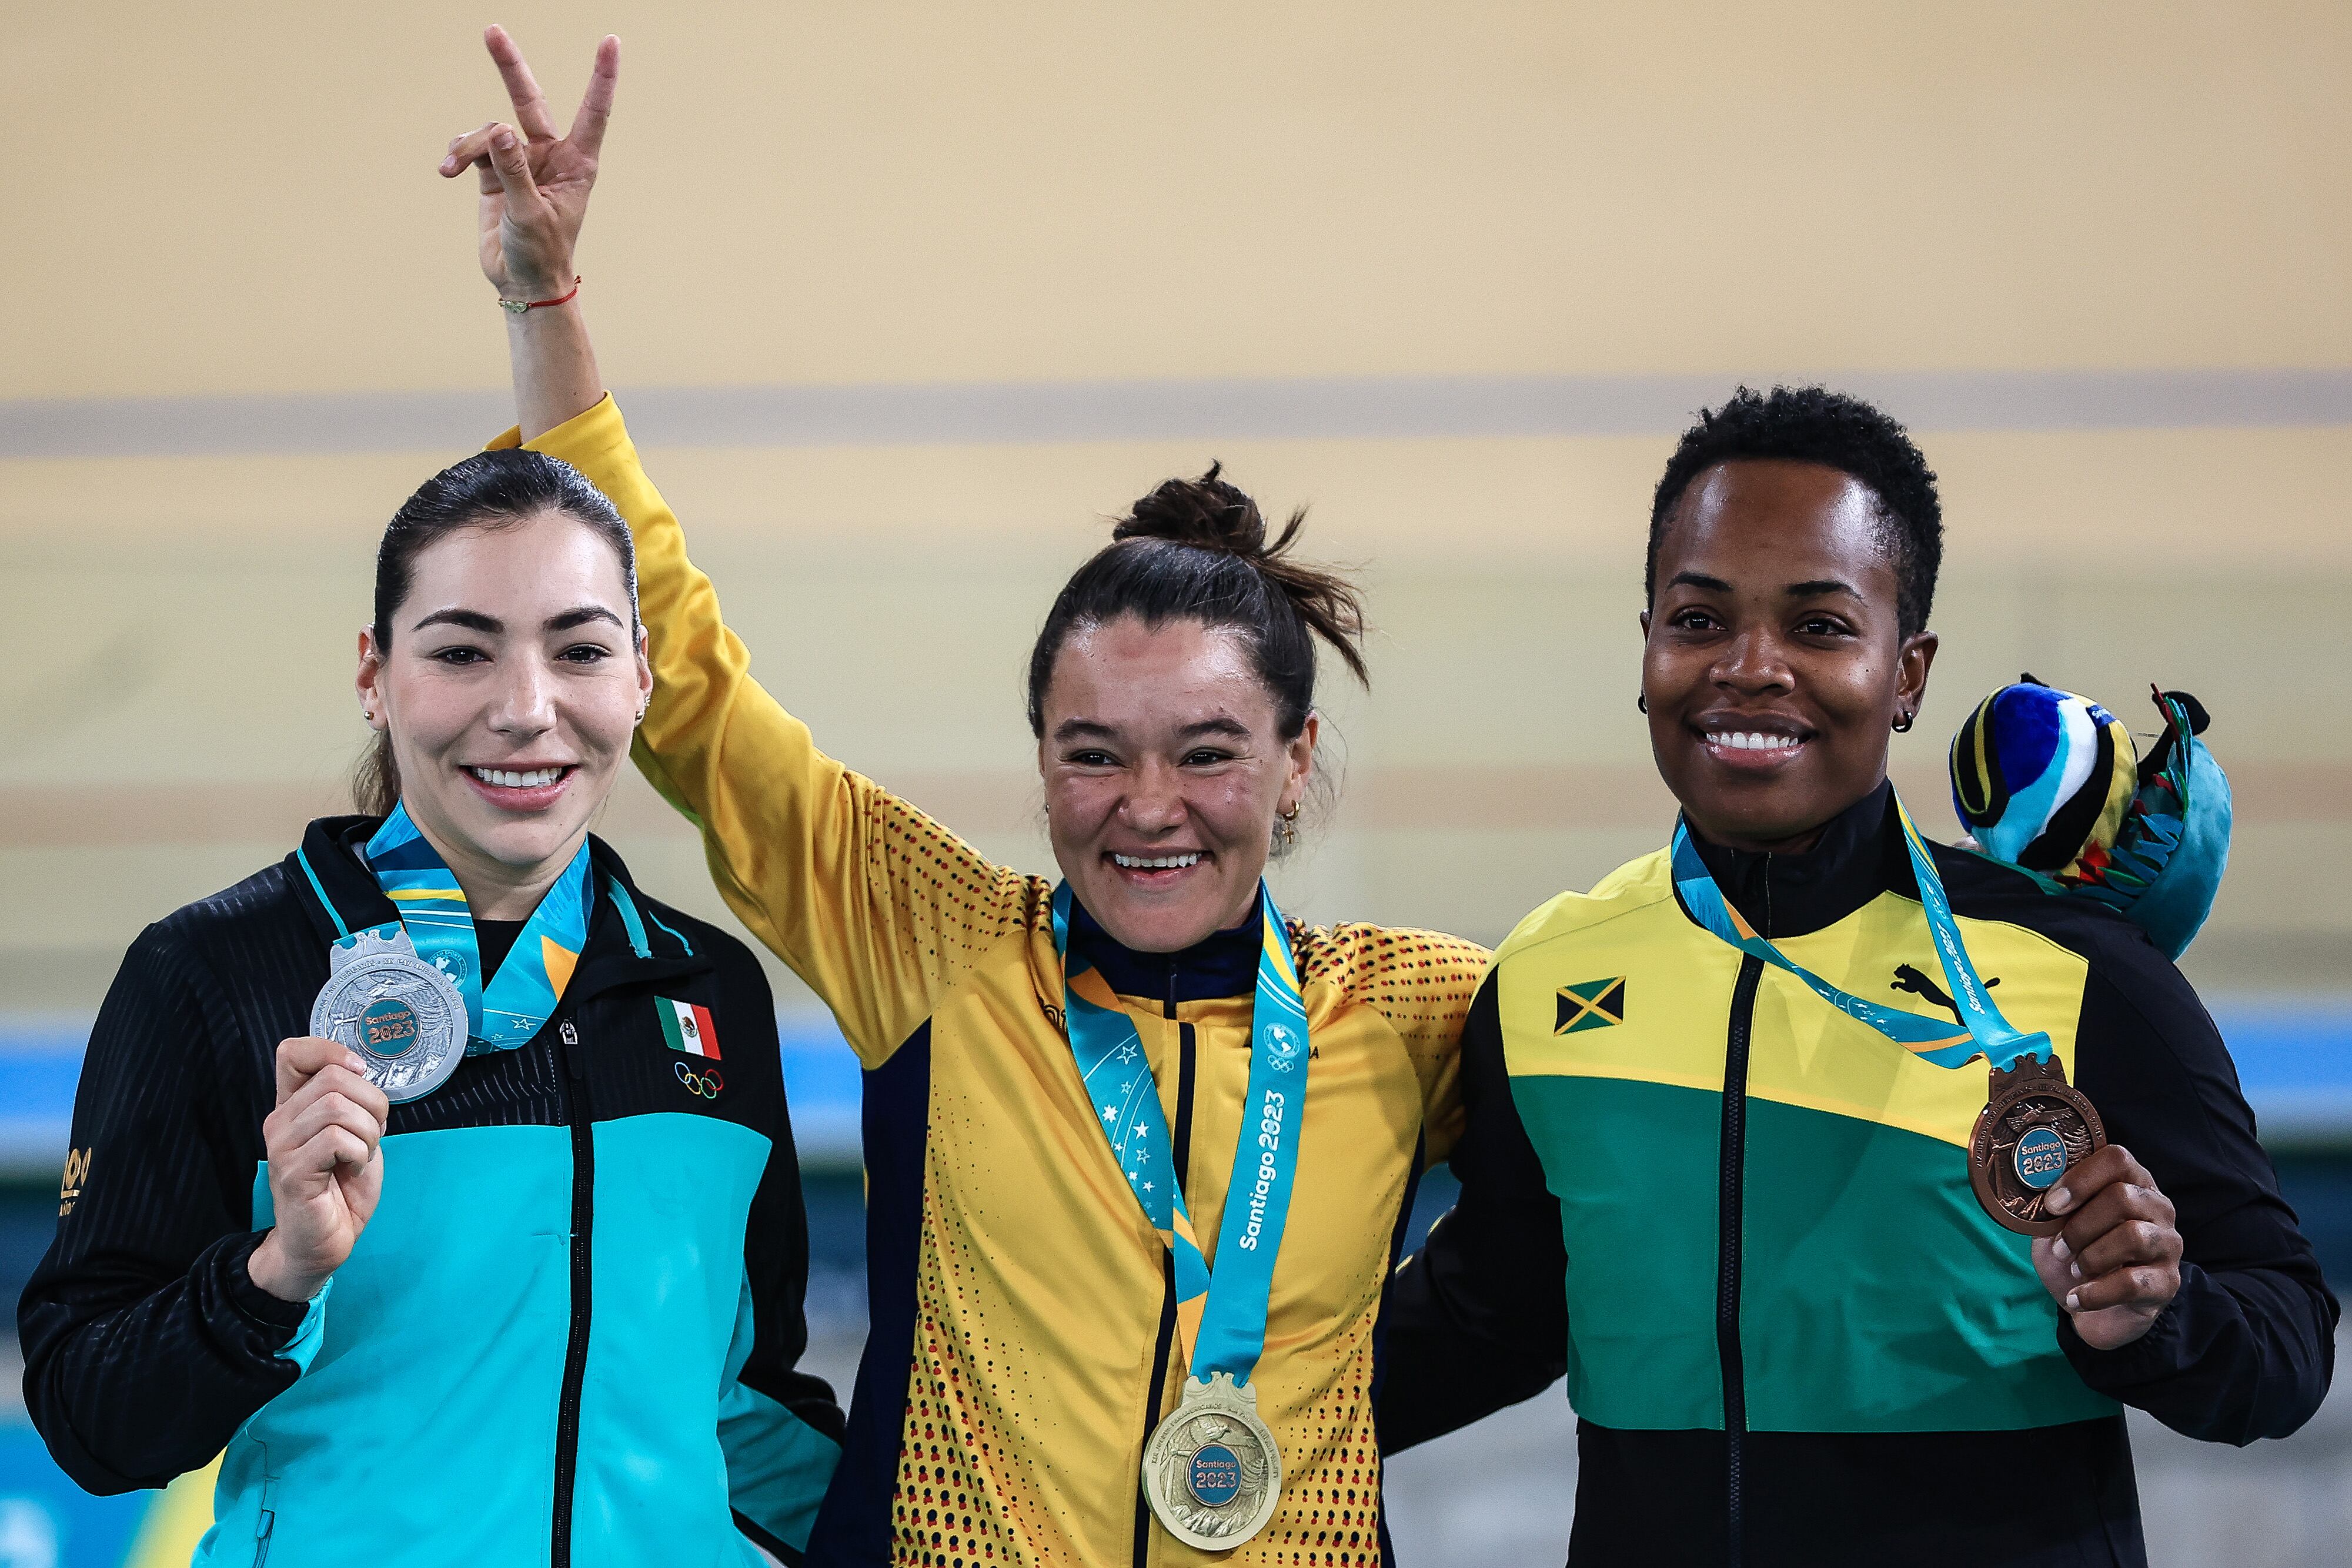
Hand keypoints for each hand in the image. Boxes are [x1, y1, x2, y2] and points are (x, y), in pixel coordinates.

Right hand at [247, 1037, 389, 1303]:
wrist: (326, 1241)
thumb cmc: (342, 1187)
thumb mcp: (355, 1133)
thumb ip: (351, 1100)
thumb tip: (359, 1070)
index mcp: (294, 1105)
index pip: (293, 1052)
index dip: (330, 1051)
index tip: (358, 1073)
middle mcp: (280, 1120)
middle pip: (334, 1078)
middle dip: (372, 1104)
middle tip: (370, 1137)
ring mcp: (281, 1145)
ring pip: (339, 1107)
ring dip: (368, 1133)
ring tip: (360, 1156)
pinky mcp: (291, 1171)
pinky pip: (337, 1139)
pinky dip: (359, 1153)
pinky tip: (350, 1170)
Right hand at [437, 26, 618, 301]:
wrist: (521, 282)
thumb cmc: (541, 253)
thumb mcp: (529, 214)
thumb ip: (513, 172)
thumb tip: (499, 130)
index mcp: (577, 163)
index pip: (592, 111)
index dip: (601, 76)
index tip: (610, 41)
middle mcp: (550, 155)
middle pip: (529, 100)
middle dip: (509, 66)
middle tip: (492, 31)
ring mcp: (520, 161)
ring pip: (490, 131)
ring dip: (470, 146)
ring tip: (453, 168)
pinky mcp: (494, 172)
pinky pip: (473, 147)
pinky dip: (459, 153)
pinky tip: (449, 169)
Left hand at [2029, 1143, 2183, 1349]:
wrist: (2094, 1312)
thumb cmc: (2075, 1258)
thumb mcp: (2057, 1227)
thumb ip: (2053, 1207)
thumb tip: (2036, 1190)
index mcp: (2131, 1183)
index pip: (2118, 1159)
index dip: (2080, 1178)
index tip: (2052, 1204)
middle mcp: (2158, 1208)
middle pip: (2123, 1197)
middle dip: (2080, 1225)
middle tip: (2060, 1246)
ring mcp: (2168, 1245)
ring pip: (2133, 1236)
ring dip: (2091, 1256)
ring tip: (2073, 1269)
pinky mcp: (2168, 1283)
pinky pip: (2133, 1282)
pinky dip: (2096, 1292)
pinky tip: (2077, 1297)